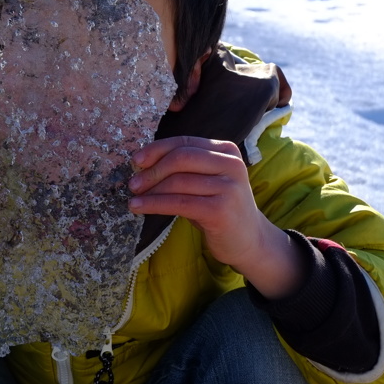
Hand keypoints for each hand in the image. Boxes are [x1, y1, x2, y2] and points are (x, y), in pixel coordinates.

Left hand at [128, 135, 302, 298]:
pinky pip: (179, 203)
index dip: (157, 149)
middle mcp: (231, 164)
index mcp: (227, 151)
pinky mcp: (220, 210)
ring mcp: (228, 187)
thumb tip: (143, 163)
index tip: (136, 160)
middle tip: (133, 183)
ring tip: (133, 198)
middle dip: (152, 170)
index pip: (185, 142)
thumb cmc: (220, 207)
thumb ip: (185, 168)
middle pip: (181, 158)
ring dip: (150, 190)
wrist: (250, 240)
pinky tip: (139, 208)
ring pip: (178, 182)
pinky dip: (155, 204)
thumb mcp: (206, 181)